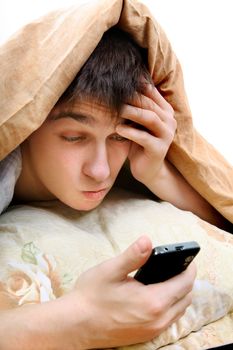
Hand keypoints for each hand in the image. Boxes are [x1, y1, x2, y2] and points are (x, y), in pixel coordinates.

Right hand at [60, 235, 195, 348]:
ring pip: (179, 310)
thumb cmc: (91, 296)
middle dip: (185, 280)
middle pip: (186, 297)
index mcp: (152, 301)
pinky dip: (170, 306)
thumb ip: (133, 255)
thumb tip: (147, 241)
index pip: (185, 283)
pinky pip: (169, 320)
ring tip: (166, 278)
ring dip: (179, 294)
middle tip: (175, 265)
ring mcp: (153, 330)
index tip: (187, 257)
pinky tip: (155, 295)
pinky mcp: (146, 336)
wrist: (75, 325)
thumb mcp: (110, 270)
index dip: (189, 268)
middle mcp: (158, 319)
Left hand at [116, 83, 175, 187]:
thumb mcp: (137, 123)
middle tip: (112, 93)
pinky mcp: (159, 149)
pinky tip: (117, 129)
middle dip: (131, 97)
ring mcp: (166, 135)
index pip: (151, 92)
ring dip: (131, 112)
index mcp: (165, 110)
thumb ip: (134, 107)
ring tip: (116, 109)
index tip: (116, 81)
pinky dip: (130, 132)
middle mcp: (169, 120)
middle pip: (149, 103)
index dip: (135, 85)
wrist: (147, 169)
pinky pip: (144, 138)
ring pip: (149, 117)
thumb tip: (115, 86)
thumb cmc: (139, 143)